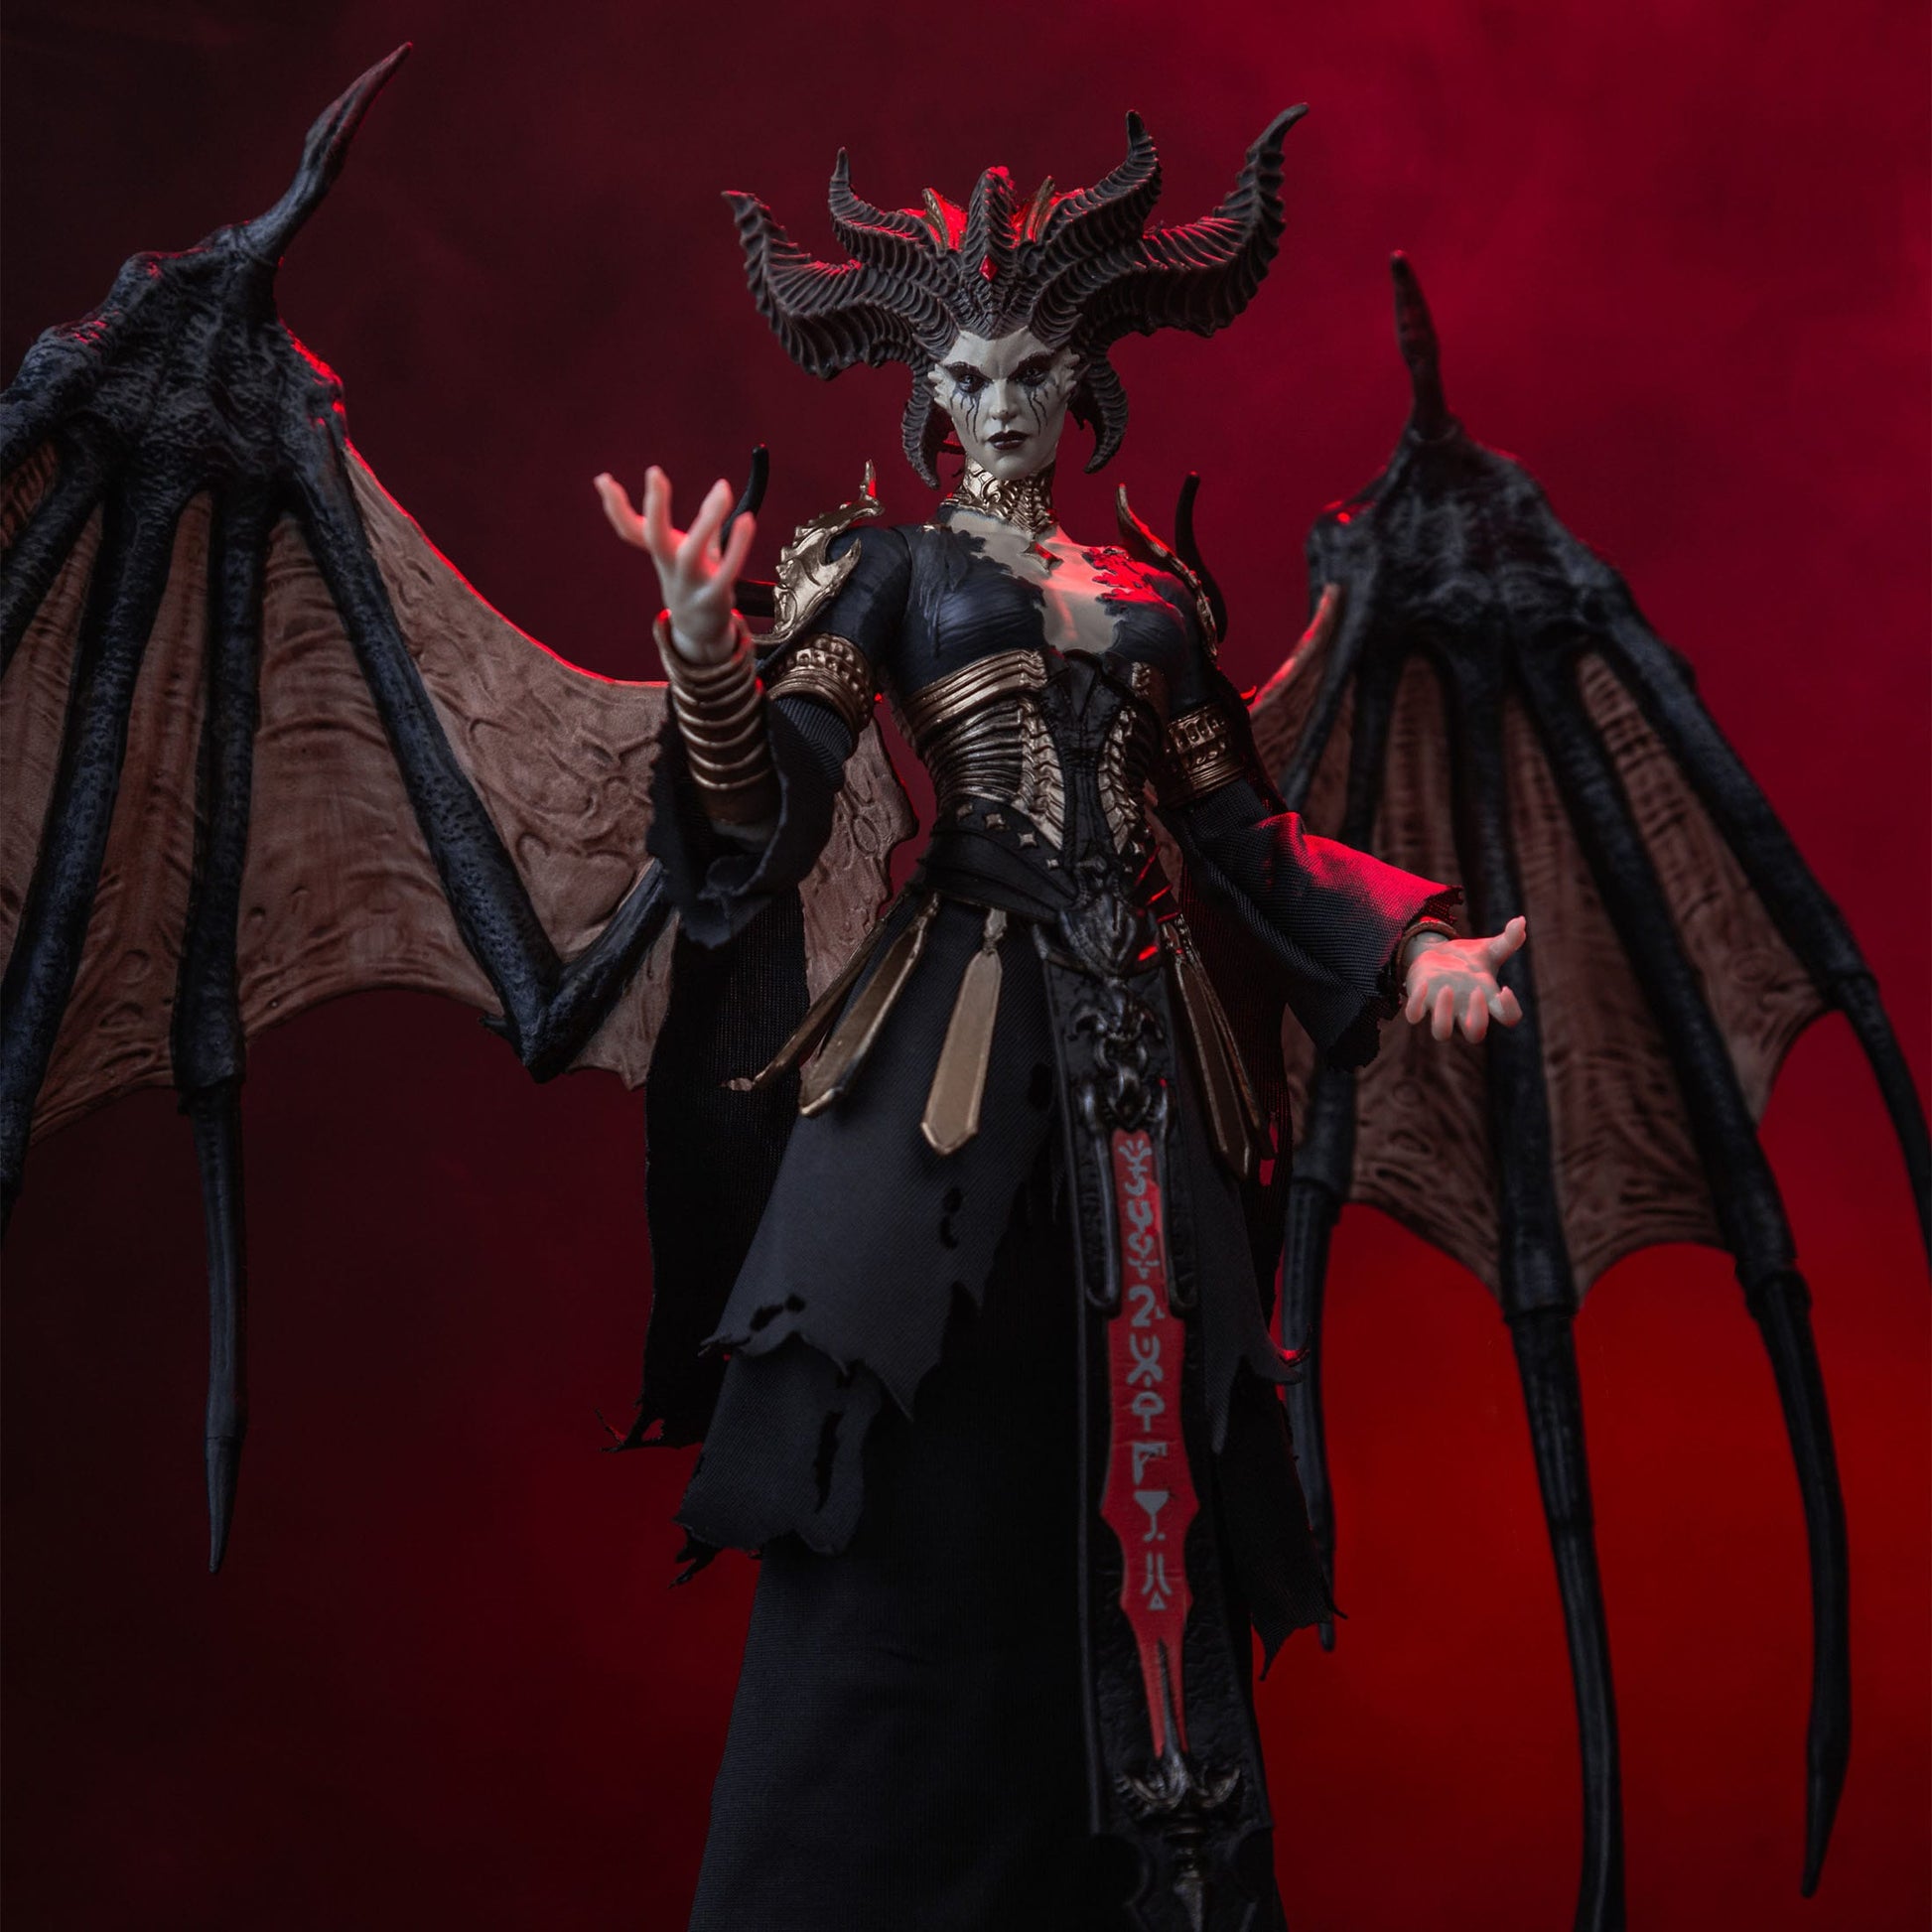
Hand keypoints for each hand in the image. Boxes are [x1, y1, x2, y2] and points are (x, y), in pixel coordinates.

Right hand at [594, 466, 755, 664]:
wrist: (700, 631)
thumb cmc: (697, 582)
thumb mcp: (694, 551)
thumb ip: (706, 520)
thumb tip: (721, 487)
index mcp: (660, 553)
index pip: (630, 530)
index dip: (615, 507)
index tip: (602, 478)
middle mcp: (670, 568)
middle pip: (655, 537)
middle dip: (655, 506)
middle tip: (654, 472)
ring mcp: (690, 585)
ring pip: (692, 553)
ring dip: (707, 521)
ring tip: (722, 489)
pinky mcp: (714, 598)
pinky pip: (727, 572)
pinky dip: (738, 547)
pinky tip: (748, 520)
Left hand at [1402, 915, 1526, 1042]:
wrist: (1437, 955)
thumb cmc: (1468, 959)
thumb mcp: (1488, 948)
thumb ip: (1508, 939)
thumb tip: (1521, 921)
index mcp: (1487, 999)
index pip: (1508, 1019)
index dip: (1510, 1011)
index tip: (1504, 989)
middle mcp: (1464, 1010)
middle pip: (1475, 1035)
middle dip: (1477, 1019)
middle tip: (1475, 992)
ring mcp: (1441, 1009)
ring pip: (1441, 1032)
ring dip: (1444, 1015)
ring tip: (1446, 989)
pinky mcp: (1419, 1003)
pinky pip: (1414, 1016)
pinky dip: (1416, 1004)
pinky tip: (1424, 983)